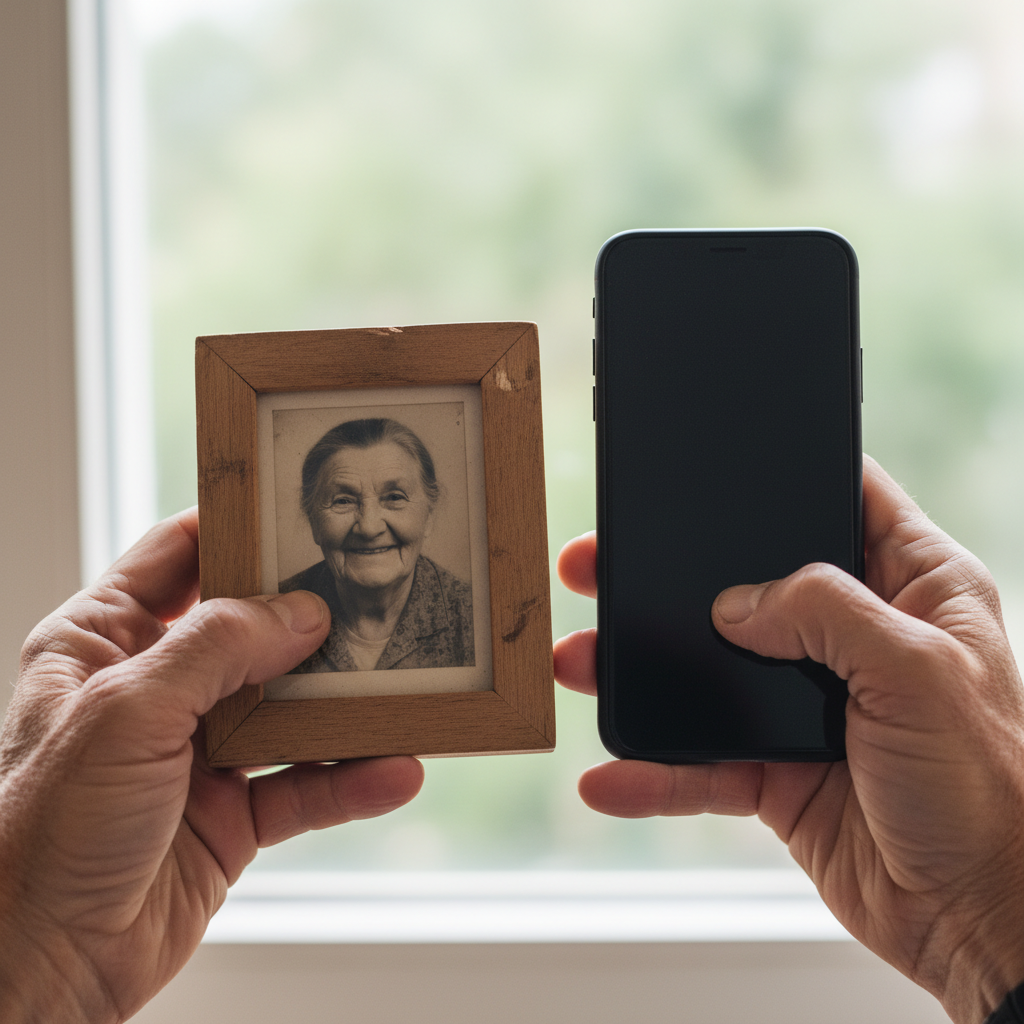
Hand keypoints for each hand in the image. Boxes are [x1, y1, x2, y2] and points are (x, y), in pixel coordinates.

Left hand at [0, 509, 422, 1022]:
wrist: (38, 968)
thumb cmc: (45, 829)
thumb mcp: (128, 710)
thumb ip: (218, 647)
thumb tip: (303, 611)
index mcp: (103, 640)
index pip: (178, 556)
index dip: (236, 527)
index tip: (301, 510)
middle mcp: (154, 688)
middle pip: (250, 630)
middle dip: (310, 618)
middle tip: (372, 593)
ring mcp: (195, 752)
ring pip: (287, 710)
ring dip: (344, 706)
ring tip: (402, 688)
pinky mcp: (229, 815)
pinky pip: (302, 788)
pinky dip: (349, 782)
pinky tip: (394, 771)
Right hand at [554, 457, 1023, 1023]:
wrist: (984, 921)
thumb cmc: (991, 791)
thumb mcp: (919, 672)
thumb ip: (825, 612)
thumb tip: (733, 605)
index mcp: (915, 586)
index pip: (846, 500)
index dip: (786, 477)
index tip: (714, 467)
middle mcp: (857, 636)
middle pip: (748, 582)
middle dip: (672, 575)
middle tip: (603, 564)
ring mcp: (810, 703)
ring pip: (710, 670)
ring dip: (642, 671)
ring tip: (579, 661)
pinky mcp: (779, 769)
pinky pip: (702, 761)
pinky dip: (655, 772)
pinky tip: (610, 775)